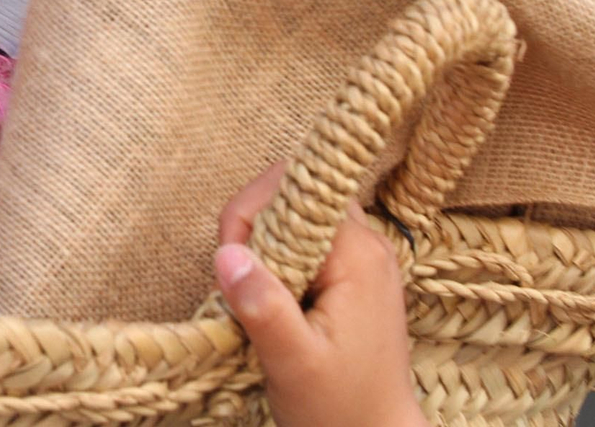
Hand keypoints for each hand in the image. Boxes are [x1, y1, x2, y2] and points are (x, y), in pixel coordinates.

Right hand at [215, 163, 429, 426]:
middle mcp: (369, 245)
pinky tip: (275, 299)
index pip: (294, 190)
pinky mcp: (356, 275)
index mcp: (358, 256)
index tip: (232, 262)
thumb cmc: (341, 409)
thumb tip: (226, 253)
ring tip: (256, 292)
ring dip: (267, 242)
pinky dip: (282, 258)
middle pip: (298, 193)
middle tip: (240, 278)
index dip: (250, 215)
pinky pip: (311, 240)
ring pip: (302, 215)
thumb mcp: (294, 362)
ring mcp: (365, 258)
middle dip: (255, 224)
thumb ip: (263, 305)